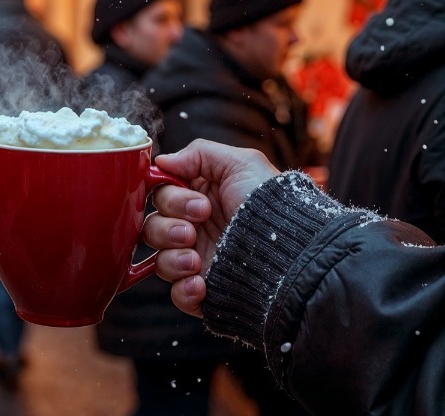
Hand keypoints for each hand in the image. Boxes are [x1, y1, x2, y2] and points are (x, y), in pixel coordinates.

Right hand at [142, 140, 279, 316]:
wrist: (296, 254)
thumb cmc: (272, 205)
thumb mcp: (241, 163)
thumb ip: (198, 154)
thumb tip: (162, 161)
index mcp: (199, 198)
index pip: (160, 195)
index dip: (168, 197)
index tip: (197, 203)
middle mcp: (195, 229)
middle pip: (152, 226)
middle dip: (168, 226)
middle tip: (195, 228)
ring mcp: (198, 261)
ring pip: (159, 260)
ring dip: (172, 257)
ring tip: (196, 258)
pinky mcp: (205, 291)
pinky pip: (176, 294)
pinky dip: (183, 289)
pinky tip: (200, 283)